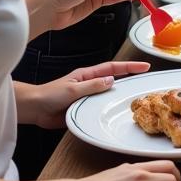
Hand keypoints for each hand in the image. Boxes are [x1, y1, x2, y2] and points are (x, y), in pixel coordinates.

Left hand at [29, 60, 151, 128]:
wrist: (34, 109)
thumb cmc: (48, 95)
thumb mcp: (72, 89)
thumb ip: (92, 86)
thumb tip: (111, 81)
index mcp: (87, 74)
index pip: (113, 68)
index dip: (129, 66)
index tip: (144, 66)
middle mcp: (90, 84)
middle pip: (114, 79)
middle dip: (130, 78)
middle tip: (146, 80)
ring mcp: (88, 96)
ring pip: (108, 95)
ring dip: (120, 96)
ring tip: (136, 99)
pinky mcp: (84, 109)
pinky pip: (100, 108)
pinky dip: (108, 110)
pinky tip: (115, 115)